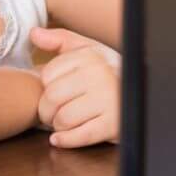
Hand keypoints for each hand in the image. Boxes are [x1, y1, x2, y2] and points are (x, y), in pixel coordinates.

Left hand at [29, 28, 120, 147]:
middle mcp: (100, 75)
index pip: (47, 75)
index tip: (54, 90)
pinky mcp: (113, 124)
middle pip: (52, 98)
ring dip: (57, 125)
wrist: (141, 92)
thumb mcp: (87, 50)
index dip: (45, 87)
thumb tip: (34, 34)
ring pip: (63, 118)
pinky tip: (60, 138)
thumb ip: (60, 40)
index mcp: (90, 56)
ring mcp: (108, 100)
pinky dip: (65, 140)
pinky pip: (80, 136)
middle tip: (52, 112)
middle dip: (46, 110)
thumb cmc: (107, 71)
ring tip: (63, 122)